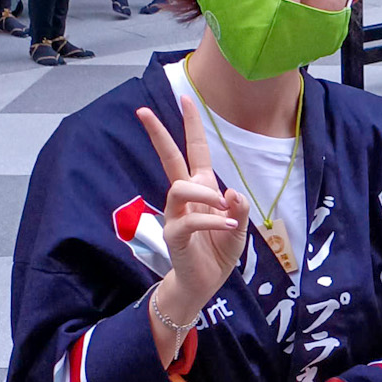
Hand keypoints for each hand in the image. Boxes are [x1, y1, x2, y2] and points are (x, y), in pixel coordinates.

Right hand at [136, 96, 247, 330]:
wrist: (204, 283)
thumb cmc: (218, 251)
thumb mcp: (239, 227)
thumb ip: (239, 208)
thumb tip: (230, 191)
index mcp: (202, 188)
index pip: (194, 150)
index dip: (191, 125)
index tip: (185, 98)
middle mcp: (185, 197)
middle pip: (169, 158)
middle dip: (158, 134)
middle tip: (142, 111)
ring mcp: (176, 215)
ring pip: (179, 188)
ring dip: (203, 193)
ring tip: (223, 207)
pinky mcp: (174, 235)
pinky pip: (188, 221)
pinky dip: (211, 222)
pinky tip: (227, 228)